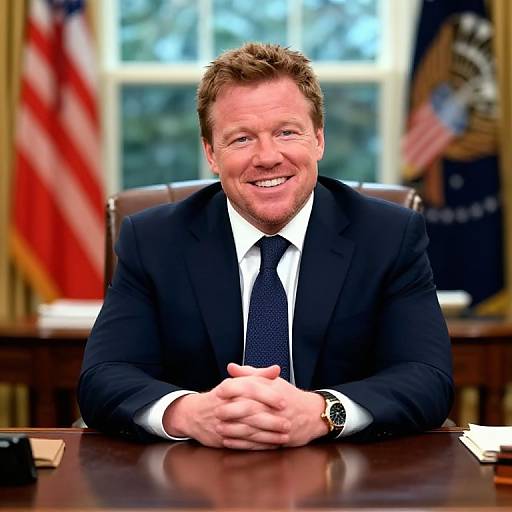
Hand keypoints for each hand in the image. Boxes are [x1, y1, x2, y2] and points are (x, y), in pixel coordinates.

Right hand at [162, 365, 287, 449]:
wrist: (194, 414)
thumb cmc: (220, 396)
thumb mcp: (236, 382)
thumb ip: (258, 375)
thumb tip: (275, 369)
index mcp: (229, 388)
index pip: (250, 389)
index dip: (268, 395)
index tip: (283, 401)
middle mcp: (225, 404)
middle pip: (250, 412)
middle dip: (271, 419)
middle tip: (288, 423)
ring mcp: (223, 423)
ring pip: (248, 430)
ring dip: (268, 435)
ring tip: (284, 436)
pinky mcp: (222, 438)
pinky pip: (243, 443)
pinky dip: (259, 445)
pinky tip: (272, 444)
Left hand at [216, 364, 327, 447]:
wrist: (312, 414)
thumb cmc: (289, 396)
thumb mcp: (272, 381)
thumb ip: (250, 373)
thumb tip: (231, 367)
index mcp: (272, 390)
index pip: (250, 387)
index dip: (233, 389)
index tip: (219, 391)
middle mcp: (274, 407)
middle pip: (250, 408)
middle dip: (231, 411)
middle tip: (216, 412)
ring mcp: (276, 424)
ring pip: (253, 428)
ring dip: (234, 429)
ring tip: (219, 428)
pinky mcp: (277, 439)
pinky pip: (258, 443)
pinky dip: (242, 443)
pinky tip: (229, 441)